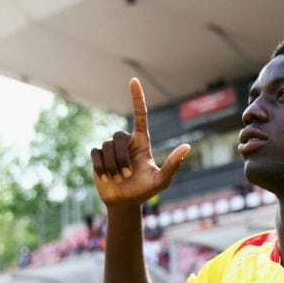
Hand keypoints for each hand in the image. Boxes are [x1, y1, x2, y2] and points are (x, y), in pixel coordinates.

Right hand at [91, 78, 190, 206]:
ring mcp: (110, 148)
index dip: (137, 98)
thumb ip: (173, 164)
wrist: (124, 202)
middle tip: (127, 176)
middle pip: (118, 137)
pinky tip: (106, 178)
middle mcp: (126, 142)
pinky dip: (101, 168)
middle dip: (122, 159)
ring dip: (113, 167)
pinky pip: (96, 155)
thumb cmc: (145, 190)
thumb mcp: (162, 180)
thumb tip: (187, 147)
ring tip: (118, 179)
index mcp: (142, 142)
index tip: (134, 80)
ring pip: (106, 147)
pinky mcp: (98, 156)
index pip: (140, 115)